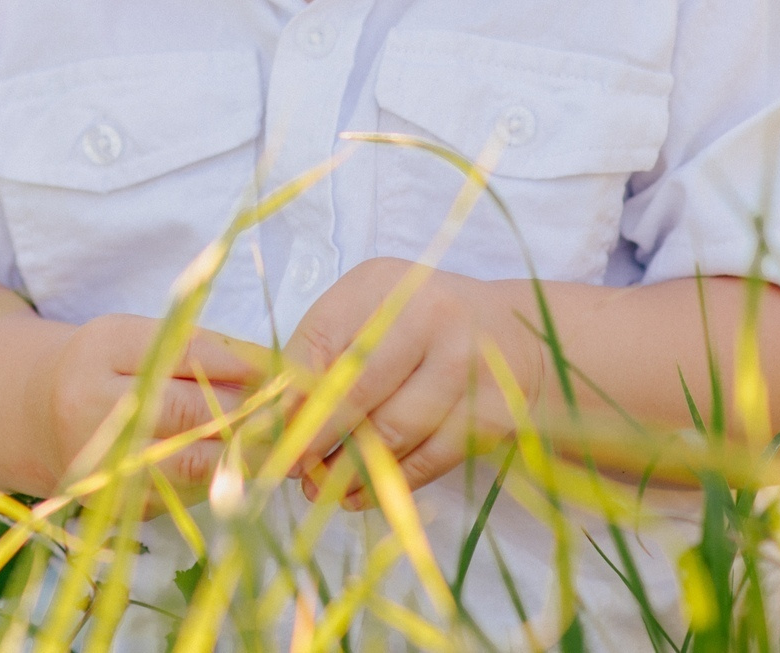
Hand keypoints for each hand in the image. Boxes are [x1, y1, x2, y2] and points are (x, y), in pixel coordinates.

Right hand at [29, 314, 268, 494]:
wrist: (40, 414)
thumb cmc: (106, 367)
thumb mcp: (138, 337)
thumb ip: (197, 348)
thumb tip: (270, 369)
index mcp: (103, 350)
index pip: (184, 354)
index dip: (238, 366)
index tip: (280, 372)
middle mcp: (92, 407)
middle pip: (187, 414)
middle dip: (247, 416)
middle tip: (290, 417)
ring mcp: (99, 461)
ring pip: (187, 465)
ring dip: (241, 458)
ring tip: (277, 449)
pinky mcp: (109, 501)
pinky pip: (176, 495)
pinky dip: (213, 484)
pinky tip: (237, 472)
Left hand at [281, 258, 547, 507]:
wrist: (517, 338)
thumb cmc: (422, 325)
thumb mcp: (370, 313)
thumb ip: (319, 351)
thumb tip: (266, 413)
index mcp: (383, 286)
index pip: (319, 341)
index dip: (288, 395)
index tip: (263, 432)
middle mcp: (428, 316)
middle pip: (355, 390)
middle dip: (312, 438)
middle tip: (286, 468)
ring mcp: (464, 365)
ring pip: (391, 432)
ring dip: (346, 469)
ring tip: (316, 487)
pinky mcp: (488, 413)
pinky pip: (427, 460)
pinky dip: (386, 485)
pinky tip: (357, 494)